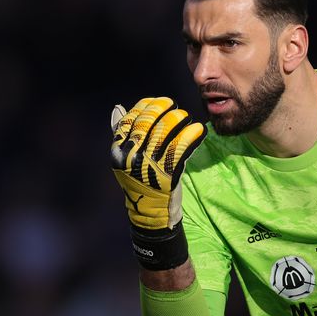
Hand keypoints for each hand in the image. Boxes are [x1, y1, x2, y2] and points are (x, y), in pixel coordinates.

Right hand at [110, 97, 205, 268]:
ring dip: (178, 121)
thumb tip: (118, 108)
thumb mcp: (125, 158)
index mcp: (118, 150)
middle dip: (163, 111)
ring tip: (186, 118)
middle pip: (148, 124)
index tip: (160, 101)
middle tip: (175, 108)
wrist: (149, 213)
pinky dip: (190, 137)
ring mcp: (147, 166)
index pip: (130, 119)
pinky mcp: (166, 175)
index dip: (147, 106)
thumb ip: (122, 133)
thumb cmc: (140, 181)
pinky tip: (198, 130)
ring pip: (165, 134)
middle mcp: (130, 157)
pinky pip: (180, 150)